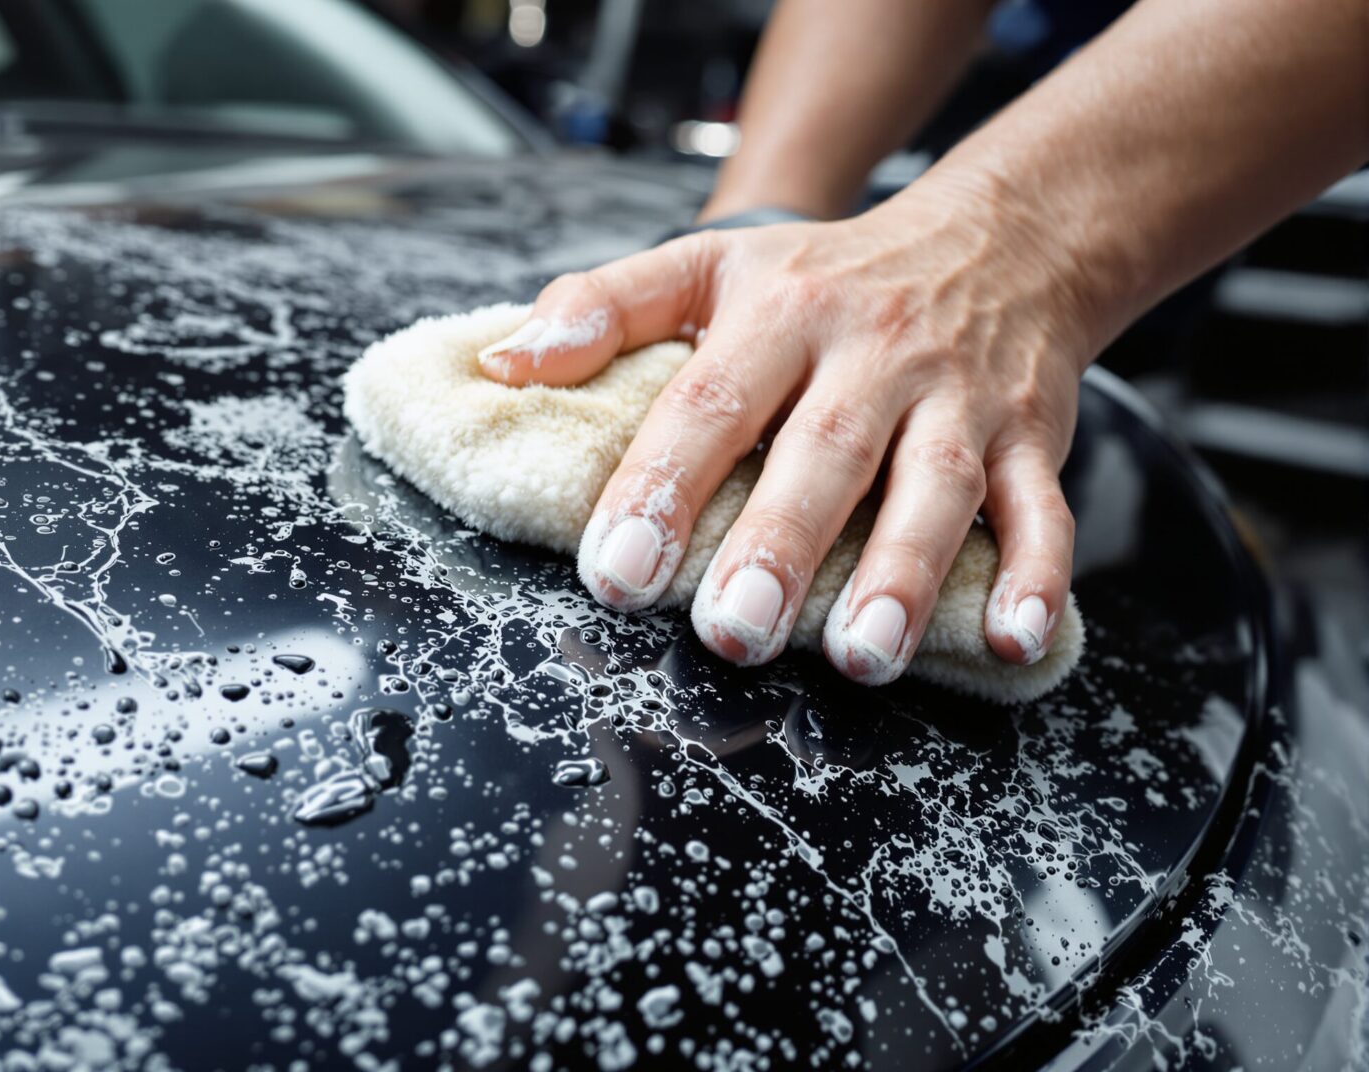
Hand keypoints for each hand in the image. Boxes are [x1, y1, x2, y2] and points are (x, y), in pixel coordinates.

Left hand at [478, 182, 1104, 683]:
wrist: (998, 238)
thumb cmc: (826, 275)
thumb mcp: (712, 264)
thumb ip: (605, 308)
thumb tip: (501, 361)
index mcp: (779, 314)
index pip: (710, 402)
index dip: (662, 485)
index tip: (614, 569)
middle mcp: (872, 353)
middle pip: (824, 453)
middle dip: (779, 546)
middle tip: (730, 629)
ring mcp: (957, 399)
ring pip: (935, 488)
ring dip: (902, 575)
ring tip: (859, 656)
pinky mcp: (1031, 438)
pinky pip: (1042, 509)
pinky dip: (1037, 576)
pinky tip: (1012, 639)